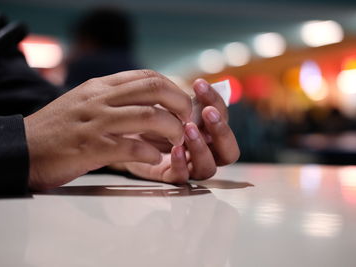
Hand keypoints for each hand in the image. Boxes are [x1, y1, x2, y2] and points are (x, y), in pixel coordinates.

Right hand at [24, 70, 191, 189]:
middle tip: (188, 121)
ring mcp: (96, 122)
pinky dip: (150, 153)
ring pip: (149, 116)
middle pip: (154, 89)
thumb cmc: (57, 129)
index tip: (182, 105)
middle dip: (180, 103)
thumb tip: (148, 105)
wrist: (21, 148)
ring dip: (172, 130)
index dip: (173, 88)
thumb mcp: (84, 102)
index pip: (147, 76)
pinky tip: (154, 160)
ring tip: (177, 142)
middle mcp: (100, 98)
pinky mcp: (91, 147)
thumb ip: (113, 99)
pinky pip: (131, 147)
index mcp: (100, 86)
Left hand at [119, 79, 239, 183]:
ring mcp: (190, 166)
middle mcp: (205, 151)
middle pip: (229, 152)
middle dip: (221, 131)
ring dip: (201, 147)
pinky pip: (182, 177)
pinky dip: (181, 163)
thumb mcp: (169, 104)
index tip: (199, 84)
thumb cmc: (152, 115)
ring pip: (208, 168)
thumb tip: (200, 89)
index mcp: (209, 131)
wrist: (126, 130)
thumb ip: (186, 101)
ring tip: (189, 129)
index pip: (224, 119)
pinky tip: (175, 149)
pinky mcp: (170, 175)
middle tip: (207, 113)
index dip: (216, 101)